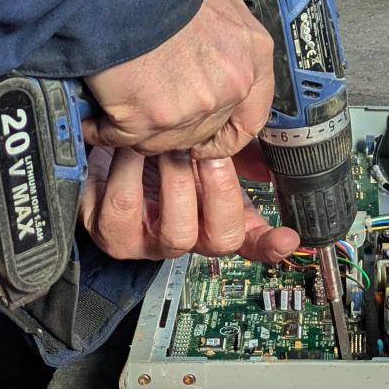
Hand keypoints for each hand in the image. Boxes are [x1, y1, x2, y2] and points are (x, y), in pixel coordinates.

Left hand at [80, 147, 300, 263]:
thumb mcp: (197, 149)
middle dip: (216, 189)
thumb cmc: (153, 152)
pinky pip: (122, 209)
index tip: (287, 238)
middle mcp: (184, 239)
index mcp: (212, 220)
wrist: (102, 142)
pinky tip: (128, 148)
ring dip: (171, 179)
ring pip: (175, 232)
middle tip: (202, 151)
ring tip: (162, 144)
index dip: (271, 245)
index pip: (252, 243)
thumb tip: (263, 159)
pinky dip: (127, 172)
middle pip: (219, 239)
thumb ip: (234, 151)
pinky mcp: (108, 233)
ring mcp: (147, 244)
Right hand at [84, 0, 273, 159]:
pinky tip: (93, 120)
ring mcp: (192, 107)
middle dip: (174, 128)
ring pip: (162, 140)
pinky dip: (102, 130)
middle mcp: (230, 86)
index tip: (206, 142)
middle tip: (149, 116)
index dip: (225, 137)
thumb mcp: (218, 5)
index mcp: (252, 57)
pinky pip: (122, 138)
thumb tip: (209, 71)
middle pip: (202, 132)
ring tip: (116, 112)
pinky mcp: (150, 119)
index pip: (250, 120)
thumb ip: (226, 47)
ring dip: (138, 130)